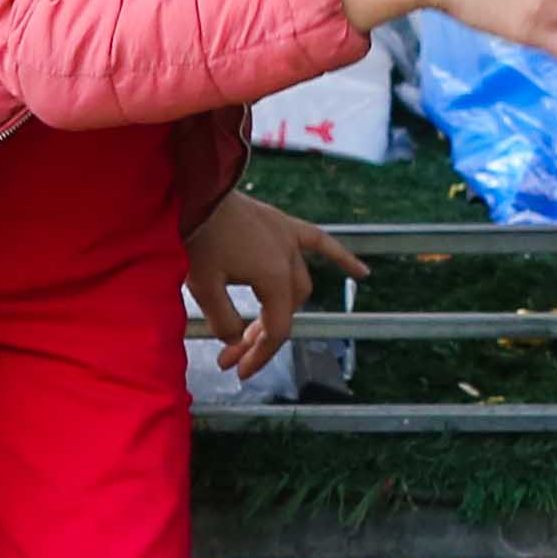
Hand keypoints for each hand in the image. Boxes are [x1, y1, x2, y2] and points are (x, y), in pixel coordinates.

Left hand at [183, 189, 364, 377]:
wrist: (194, 188)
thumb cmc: (196, 234)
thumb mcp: (202, 285)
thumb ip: (223, 319)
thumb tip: (233, 339)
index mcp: (273, 277)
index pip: (276, 329)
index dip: (258, 355)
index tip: (235, 370)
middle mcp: (290, 259)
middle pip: (286, 310)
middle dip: (261, 337)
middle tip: (231, 353)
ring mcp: (289, 238)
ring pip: (300, 285)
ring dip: (283, 310)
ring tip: (258, 331)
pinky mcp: (282, 223)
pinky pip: (320, 242)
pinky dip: (341, 258)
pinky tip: (362, 273)